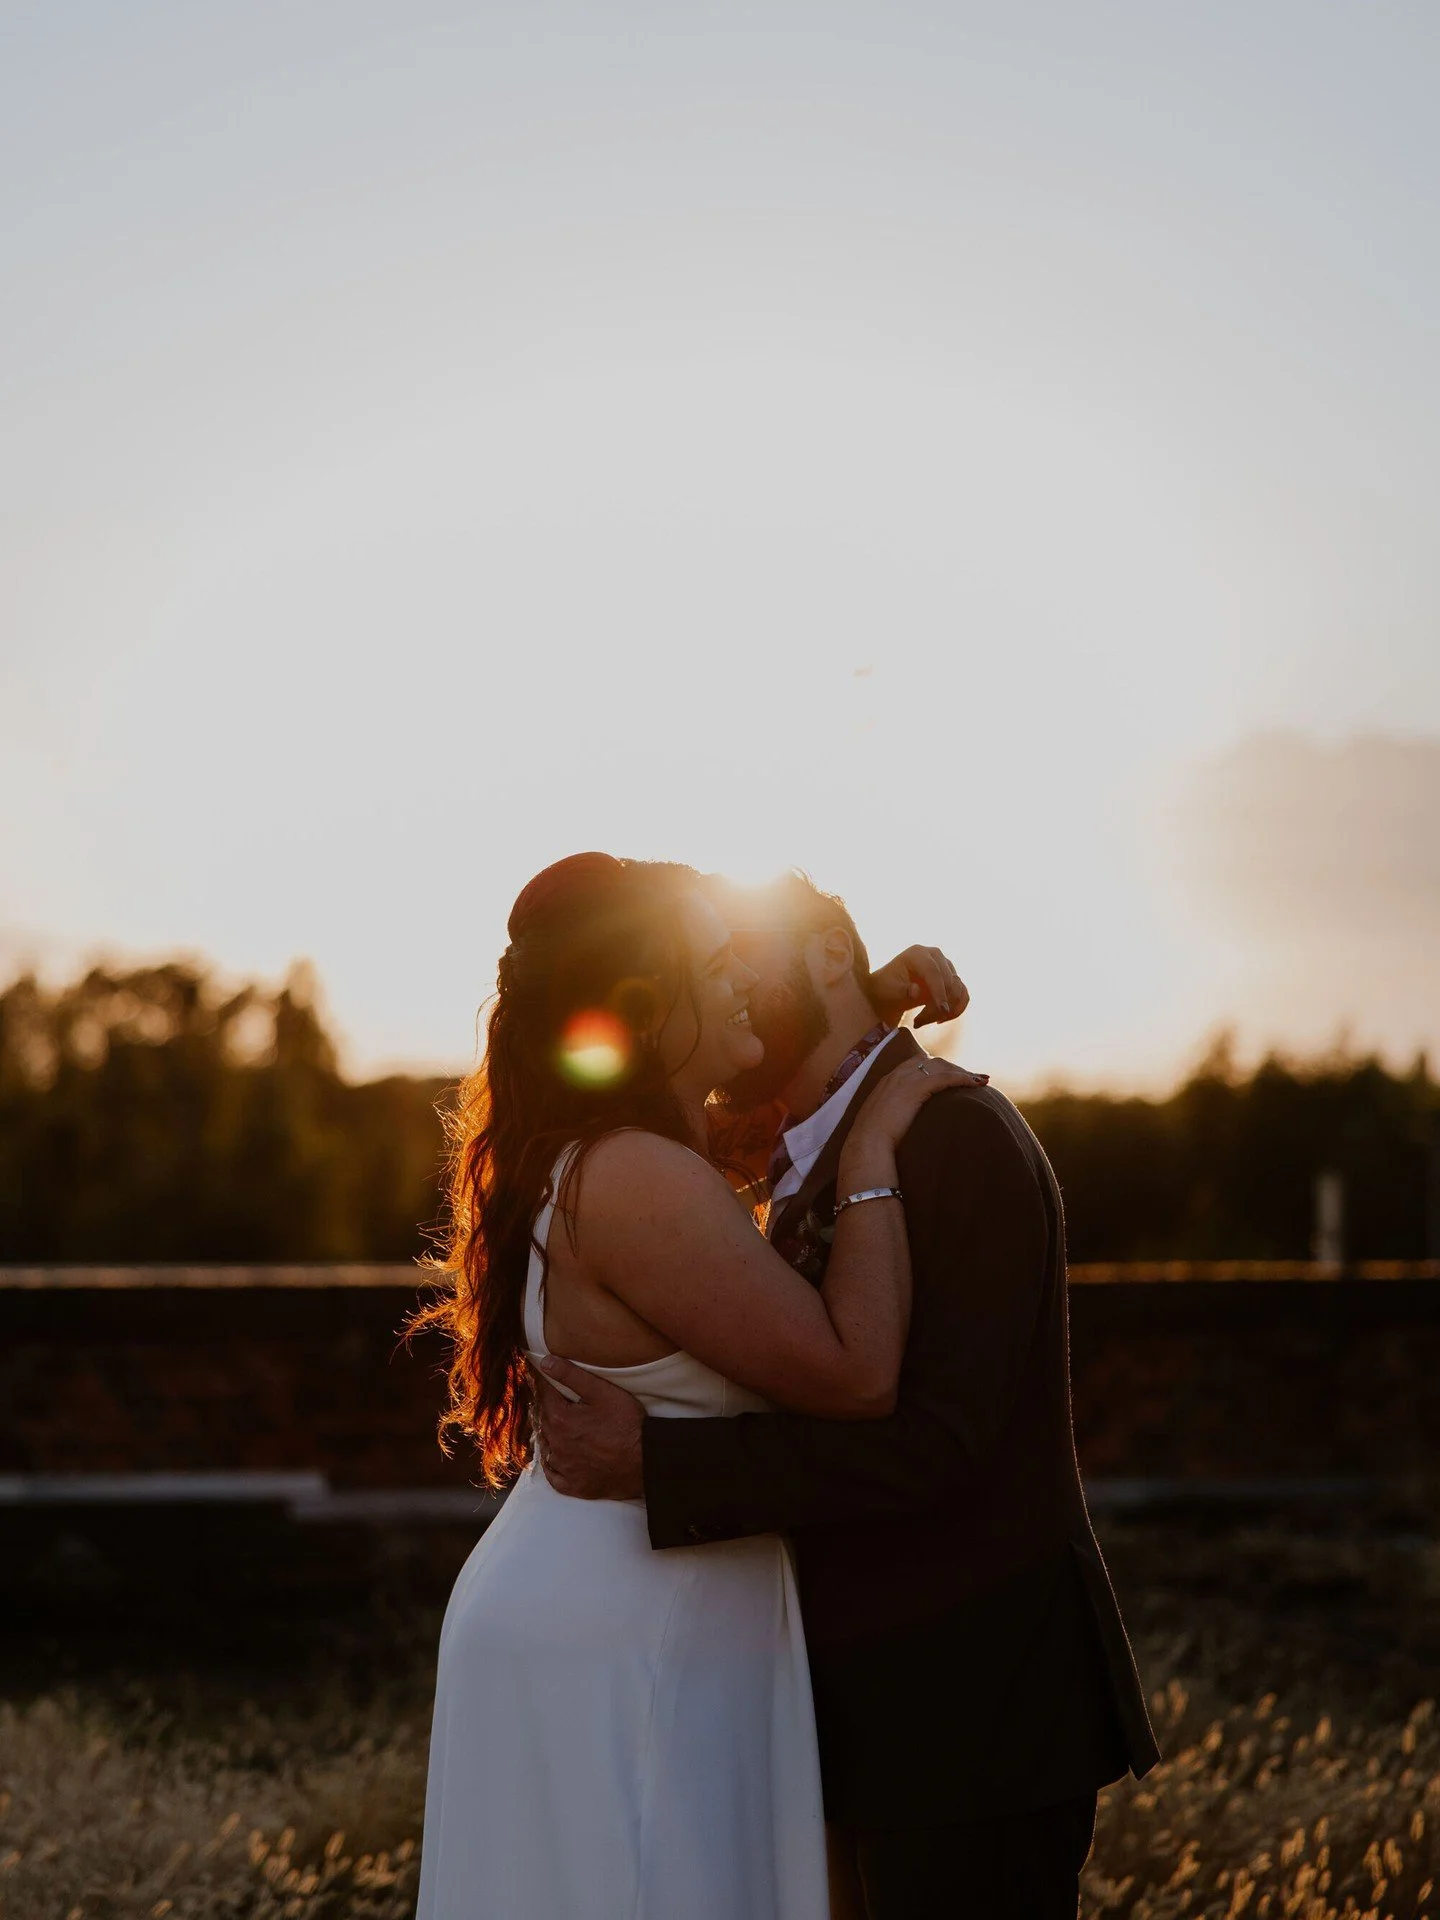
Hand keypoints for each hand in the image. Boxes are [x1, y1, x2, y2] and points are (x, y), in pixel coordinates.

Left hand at [532, 1357, 645, 1500]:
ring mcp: (564, 1468)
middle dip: (547, 1407)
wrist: (647, 1460)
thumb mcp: (603, 1392)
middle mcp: (556, 1445)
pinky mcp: (574, 1487)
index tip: (544, 1375)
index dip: (545, 1383)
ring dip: (549, 1434)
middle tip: (555, 1397)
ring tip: (559, 1424)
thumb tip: (545, 1362)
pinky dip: (552, 1464)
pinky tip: (558, 1456)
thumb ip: (572, 1375)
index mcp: (560, 1419)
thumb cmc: (627, 1423)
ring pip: (546, 1446)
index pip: (544, 1395)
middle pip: (543, 1420)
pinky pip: (553, 1475)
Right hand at [841, 1055, 987, 1183]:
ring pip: (942, 1067)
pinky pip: (945, 1077)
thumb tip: (904, 1123)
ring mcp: (906, 1079)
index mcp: (889, 1080)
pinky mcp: (916, 1088)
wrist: (867, 1143)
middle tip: (972, 1077)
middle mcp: (897, 1074)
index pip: (918, 1064)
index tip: (952, 1077)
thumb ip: (893, 1113)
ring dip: (963, 1072)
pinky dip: (963, 1078)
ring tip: (981, 1080)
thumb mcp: (882, 1120)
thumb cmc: (874, 1139)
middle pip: (933, 1062)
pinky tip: (975, 1084)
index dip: (938, 1069)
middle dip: (954, 1068)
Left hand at [868, 945, 969, 1028]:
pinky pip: (963, 995)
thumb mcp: (889, 991)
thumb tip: (916, 991)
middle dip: (939, 1005)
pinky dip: (956, 1009)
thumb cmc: (886, 989)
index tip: (941, 1010)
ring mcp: (946, 966)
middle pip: (948, 982)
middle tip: (919, 1022)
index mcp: (917, 953)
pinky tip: (940, 1020)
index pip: (934, 971)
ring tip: (923, 1021)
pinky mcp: (953, 979)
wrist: (890, 993)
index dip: (939, 991)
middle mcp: (935, 955)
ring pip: (957, 990)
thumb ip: (902, 991)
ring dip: (945, 1010)